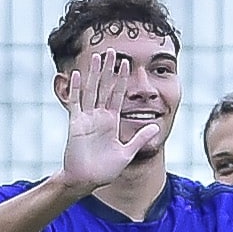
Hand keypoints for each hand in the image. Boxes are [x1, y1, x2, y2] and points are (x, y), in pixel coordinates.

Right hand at [59, 49, 161, 187]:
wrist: (86, 180)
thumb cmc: (105, 170)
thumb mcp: (127, 153)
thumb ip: (139, 138)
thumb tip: (156, 126)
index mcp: (112, 122)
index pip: (118, 95)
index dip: (122, 80)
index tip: (127, 64)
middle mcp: (99, 117)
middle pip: (105, 88)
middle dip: (109, 70)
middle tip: (113, 51)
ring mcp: (87, 118)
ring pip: (91, 90)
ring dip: (95, 74)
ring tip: (98, 56)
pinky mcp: (76, 124)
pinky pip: (76, 103)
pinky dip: (76, 89)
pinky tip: (77, 75)